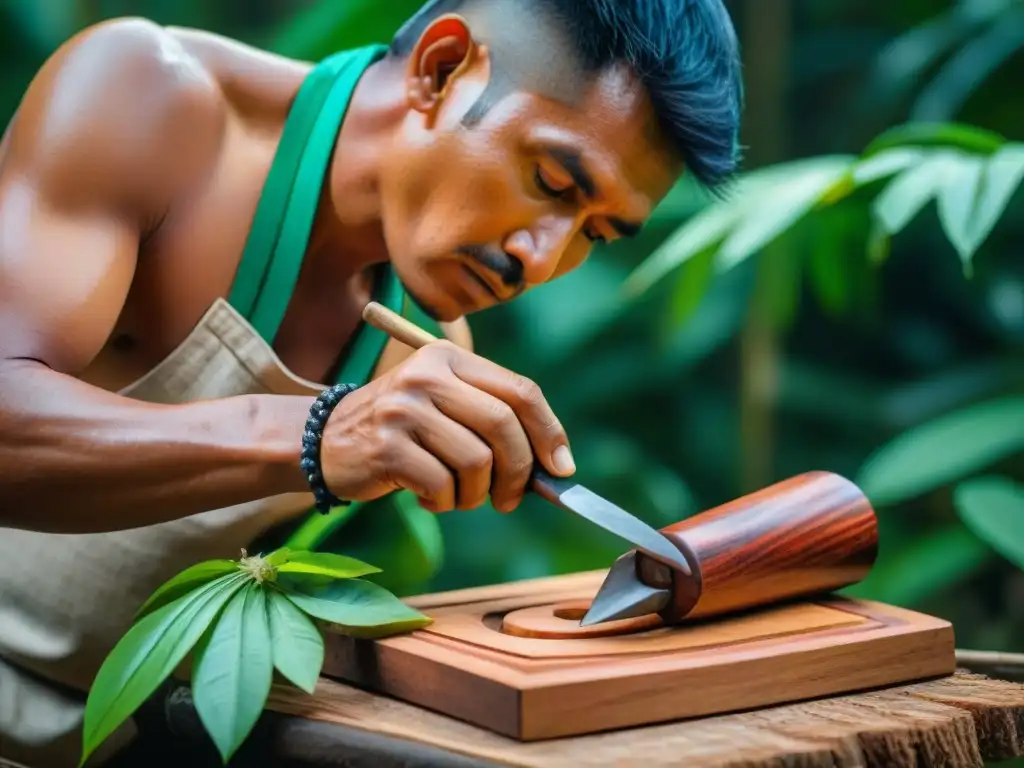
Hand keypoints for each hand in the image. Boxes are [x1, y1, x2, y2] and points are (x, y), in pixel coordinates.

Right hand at [319, 340, 573, 511]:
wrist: (325, 440)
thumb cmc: (402, 430)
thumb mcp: (444, 405)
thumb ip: (493, 422)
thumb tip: (554, 466)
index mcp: (449, 357)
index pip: (520, 390)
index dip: (549, 431)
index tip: (562, 467)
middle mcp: (428, 374)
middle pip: (504, 426)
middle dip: (519, 472)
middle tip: (511, 499)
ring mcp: (405, 409)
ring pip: (477, 462)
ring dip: (476, 494)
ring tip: (457, 495)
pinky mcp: (387, 445)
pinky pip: (442, 486)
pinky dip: (444, 502)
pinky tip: (428, 497)